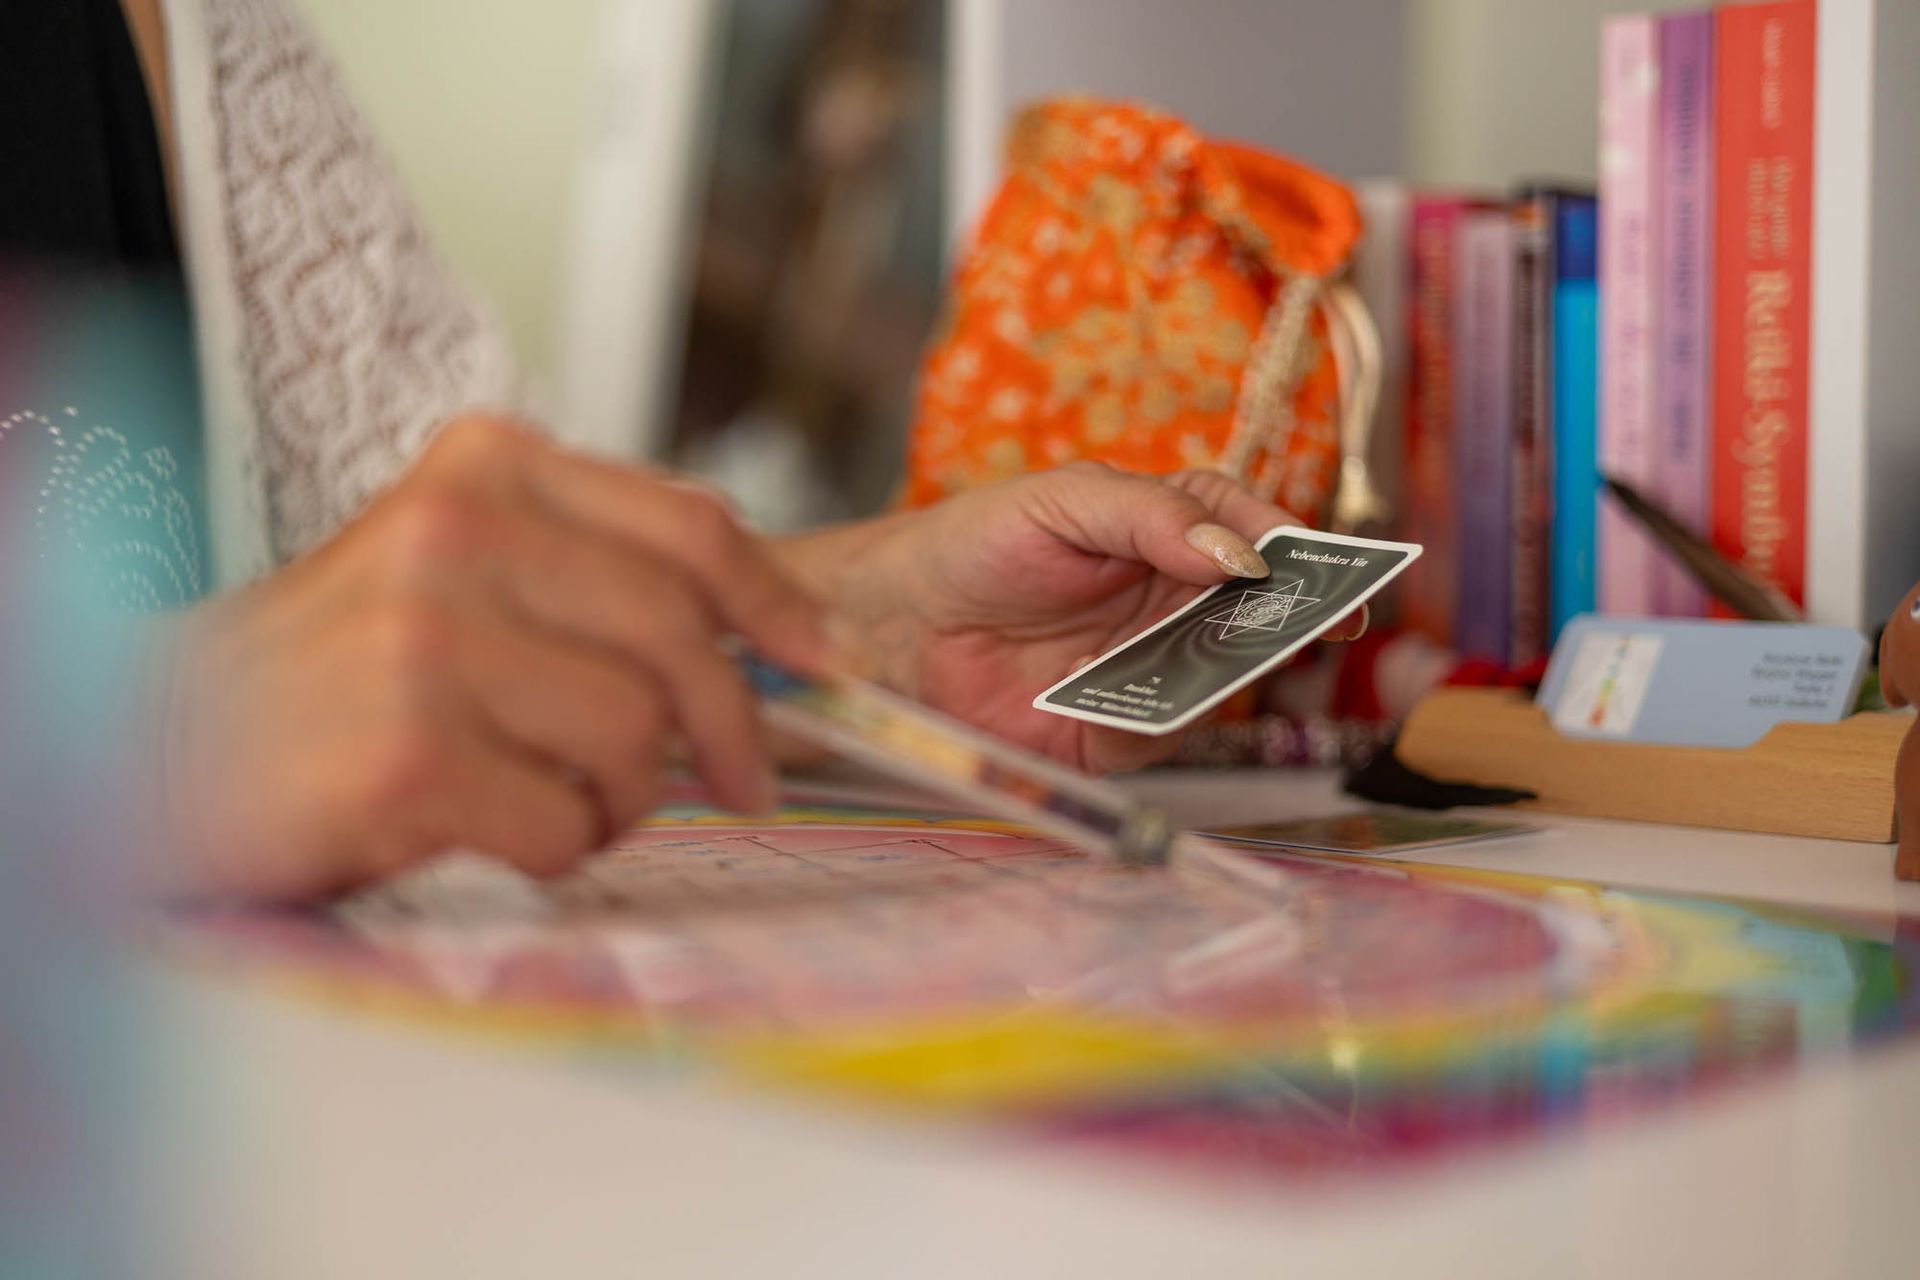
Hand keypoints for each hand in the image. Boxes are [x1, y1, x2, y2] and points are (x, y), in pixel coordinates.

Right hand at [160, 417, 824, 899]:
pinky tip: (497, 829)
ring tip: (555, 796)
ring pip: (636, 735)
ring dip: (623, 794)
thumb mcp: (455, 570)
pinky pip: (567, 821)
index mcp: (487, 468)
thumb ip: (584, 578)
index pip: (689, 526)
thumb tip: (755, 643)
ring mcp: (430, 641)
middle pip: (680, 637)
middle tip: (744, 781)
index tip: (815, 660)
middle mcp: (460, 533)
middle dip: (732, 726)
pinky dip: (558, 846)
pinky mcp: (409, 754)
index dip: (773, 604)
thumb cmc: (332, 672)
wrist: (160, 745)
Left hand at [785, 463, 1361, 773]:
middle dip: (1292, 616)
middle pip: (1257, 611)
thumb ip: (1152, 517)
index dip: (1296, 550)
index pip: (1252, 533)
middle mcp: (1171, 602)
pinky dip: (1153, 716)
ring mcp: (1147, 668)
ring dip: (1227, 667)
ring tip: (1214, 648)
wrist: (889, 625)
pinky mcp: (1114, 732)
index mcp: (1166, 532)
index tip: (1329, 569)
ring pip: (1221, 675)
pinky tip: (1111, 690)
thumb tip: (1241, 555)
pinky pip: (1161, 731)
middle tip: (1323, 620)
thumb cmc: (973, 545)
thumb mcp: (1063, 504)